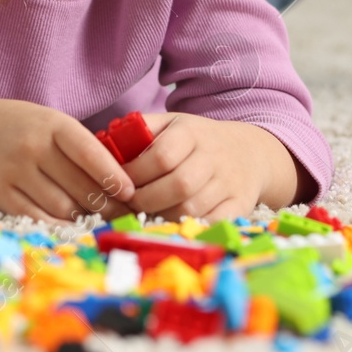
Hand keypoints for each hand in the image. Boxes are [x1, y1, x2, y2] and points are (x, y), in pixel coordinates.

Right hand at [0, 98, 134, 222]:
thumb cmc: (22, 128)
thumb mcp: (51, 124)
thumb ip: (80, 148)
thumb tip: (119, 184)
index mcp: (53, 125)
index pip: (91, 154)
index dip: (113, 176)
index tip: (130, 193)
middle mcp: (33, 147)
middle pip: (80, 187)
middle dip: (105, 205)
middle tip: (122, 216)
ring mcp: (13, 171)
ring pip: (62, 207)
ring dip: (83, 218)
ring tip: (97, 221)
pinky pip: (38, 218)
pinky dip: (57, 225)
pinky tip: (69, 225)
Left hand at [120, 113, 305, 221]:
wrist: (249, 152)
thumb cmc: (197, 140)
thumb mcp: (171, 123)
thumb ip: (139, 130)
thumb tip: (102, 142)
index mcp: (191, 132)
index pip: (161, 155)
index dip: (135, 173)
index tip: (117, 182)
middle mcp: (213, 156)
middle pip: (178, 184)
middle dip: (145, 199)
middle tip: (128, 204)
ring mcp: (229, 182)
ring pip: (192, 206)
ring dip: (162, 215)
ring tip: (145, 214)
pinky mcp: (241, 204)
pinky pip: (213, 222)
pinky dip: (189, 227)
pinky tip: (172, 223)